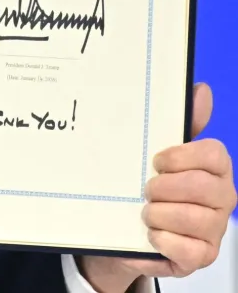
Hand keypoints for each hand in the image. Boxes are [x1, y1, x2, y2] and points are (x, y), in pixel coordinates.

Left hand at [78, 83, 237, 291]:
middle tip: (146, 190)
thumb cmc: (147, 188)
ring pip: (193, 218)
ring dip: (159, 214)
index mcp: (214, 169)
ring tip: (145, 213)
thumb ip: (181, 125)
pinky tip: (151, 235)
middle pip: (201, 186)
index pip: (215, 154)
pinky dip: (164, 240)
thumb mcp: (157, 156)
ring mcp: (214, 229)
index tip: (156, 161)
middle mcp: (222, 198)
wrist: (124, 231)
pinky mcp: (201, 257)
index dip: (182, 157)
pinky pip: (189, 249)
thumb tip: (201, 91)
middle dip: (165, 187)